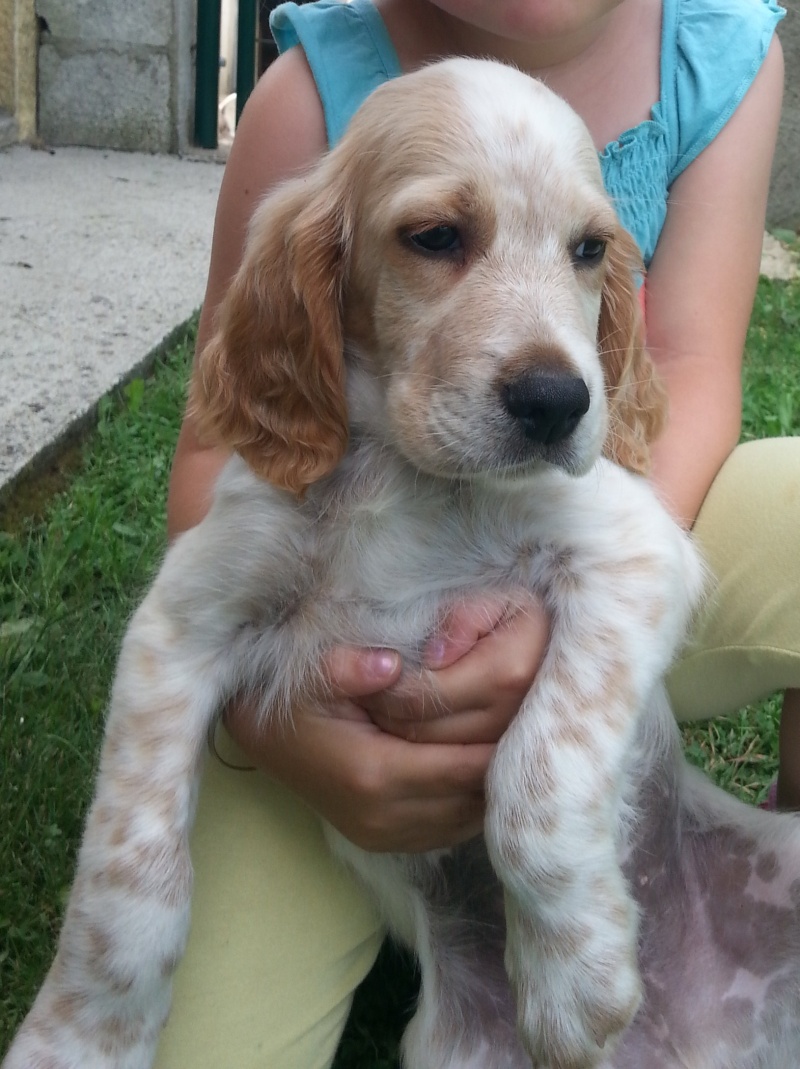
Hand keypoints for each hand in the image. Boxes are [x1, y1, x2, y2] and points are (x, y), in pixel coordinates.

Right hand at [224, 596, 548, 851]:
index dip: (503, 743)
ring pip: (468, 819)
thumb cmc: (295, 703)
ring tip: (518, 748)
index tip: (533, 715)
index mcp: (374, 774)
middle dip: (506, 765)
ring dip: (492, 787)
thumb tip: (390, 664)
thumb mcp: (314, 675)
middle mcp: (385, 817)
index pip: (465, 766)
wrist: (263, 740)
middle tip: (538, 730)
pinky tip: (483, 770)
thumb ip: (350, 668)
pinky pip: (450, 829)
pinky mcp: (386, 842)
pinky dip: (473, 803)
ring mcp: (385, 835)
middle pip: (473, 797)